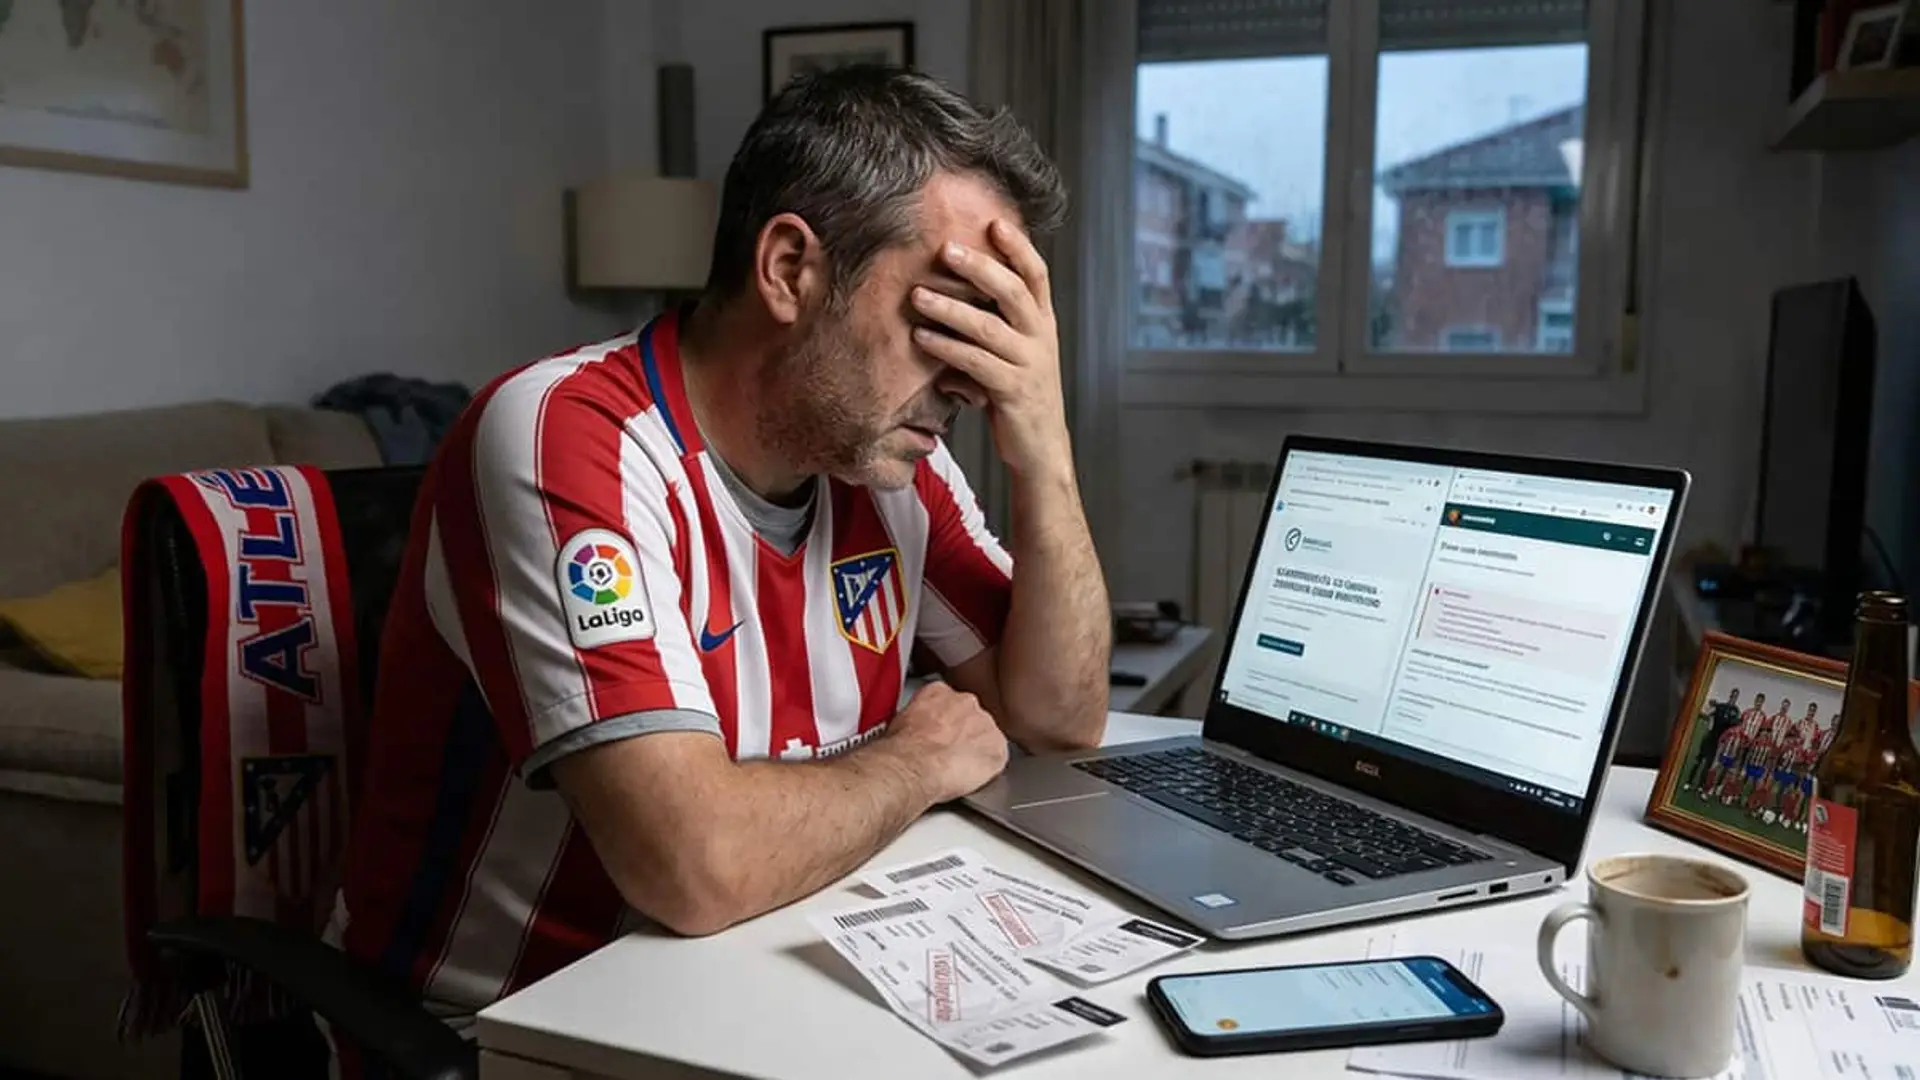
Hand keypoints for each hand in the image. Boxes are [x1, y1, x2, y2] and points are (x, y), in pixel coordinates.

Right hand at [882, 681, 1008, 803]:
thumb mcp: (900, 720)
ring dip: (976, 749)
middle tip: (947, 751)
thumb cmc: (903, 748)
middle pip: (971, 716)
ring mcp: (985, 724)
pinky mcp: (997, 749)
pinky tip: (971, 775)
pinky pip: (997, 757)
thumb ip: (918, 717)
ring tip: (958, 766)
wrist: (914, 765)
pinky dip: (988, 767)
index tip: (938, 732)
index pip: (949, 701)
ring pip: (985, 736)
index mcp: (940, 691)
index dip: (944, 720)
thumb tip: (916, 728)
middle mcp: (967, 702)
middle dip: (963, 732)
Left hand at [909, 220, 1069, 478]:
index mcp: (1043, 323)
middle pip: (1014, 292)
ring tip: (918, 296)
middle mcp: (1041, 338)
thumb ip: (991, 322)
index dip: (1018, 247)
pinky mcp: (1013, 392)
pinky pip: (977, 363)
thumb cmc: (1017, 394)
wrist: (1040, 448)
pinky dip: (947, 348)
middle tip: (945, 248)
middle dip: (979, 267)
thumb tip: (949, 289)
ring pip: (990, 327)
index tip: (993, 220)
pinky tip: (922, 338)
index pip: (1036, 274)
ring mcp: (1030, 365)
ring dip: (951, 308)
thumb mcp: (1011, 351)